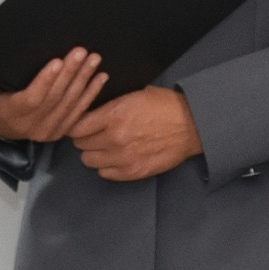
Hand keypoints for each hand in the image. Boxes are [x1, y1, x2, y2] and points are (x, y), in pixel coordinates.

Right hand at [0, 49, 105, 142]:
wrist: (4, 128)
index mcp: (13, 114)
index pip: (33, 98)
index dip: (47, 80)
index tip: (57, 61)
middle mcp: (33, 125)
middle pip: (56, 98)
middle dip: (71, 74)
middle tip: (82, 51)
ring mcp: (51, 129)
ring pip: (71, 103)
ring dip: (84, 80)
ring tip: (93, 58)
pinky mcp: (64, 129)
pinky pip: (81, 111)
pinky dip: (92, 94)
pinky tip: (101, 76)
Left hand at [70, 86, 203, 181]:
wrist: (191, 125)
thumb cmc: (165, 106)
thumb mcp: (134, 95)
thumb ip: (110, 106)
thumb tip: (90, 111)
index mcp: (113, 115)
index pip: (77, 127)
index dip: (76, 125)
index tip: (80, 125)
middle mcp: (114, 139)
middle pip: (81, 145)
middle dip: (84, 139)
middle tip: (93, 135)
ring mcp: (123, 158)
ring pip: (89, 161)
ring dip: (94, 153)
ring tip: (103, 147)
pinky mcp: (133, 172)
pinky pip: (105, 174)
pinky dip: (106, 166)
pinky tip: (115, 157)